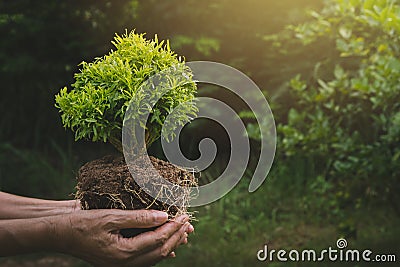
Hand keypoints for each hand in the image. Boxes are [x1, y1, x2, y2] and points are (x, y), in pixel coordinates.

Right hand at [56, 209, 192, 266]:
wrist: (60, 233)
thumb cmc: (82, 223)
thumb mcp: (111, 216)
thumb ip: (139, 218)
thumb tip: (164, 217)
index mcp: (123, 253)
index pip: (157, 240)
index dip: (173, 228)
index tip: (184, 215)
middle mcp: (124, 263)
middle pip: (159, 252)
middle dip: (176, 236)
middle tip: (188, 223)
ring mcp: (121, 264)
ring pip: (154, 258)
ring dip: (170, 244)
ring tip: (184, 233)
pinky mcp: (119, 261)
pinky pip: (144, 259)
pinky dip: (158, 251)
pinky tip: (168, 247)